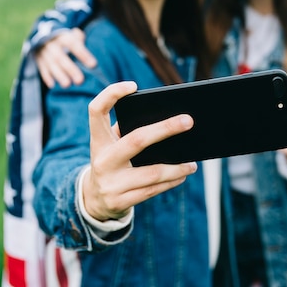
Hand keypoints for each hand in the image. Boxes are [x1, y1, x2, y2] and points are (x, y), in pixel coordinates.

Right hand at [34, 28, 96, 87]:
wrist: (43, 37)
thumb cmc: (65, 39)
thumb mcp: (71, 34)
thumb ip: (79, 37)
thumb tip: (83, 40)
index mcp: (62, 36)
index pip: (73, 44)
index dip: (83, 54)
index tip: (93, 65)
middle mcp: (51, 44)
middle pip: (61, 57)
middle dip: (70, 69)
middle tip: (80, 81)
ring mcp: (43, 52)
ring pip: (51, 64)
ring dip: (59, 75)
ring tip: (67, 85)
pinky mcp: (38, 60)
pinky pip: (42, 69)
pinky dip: (47, 77)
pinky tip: (53, 85)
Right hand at [83, 81, 197, 220]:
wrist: (93, 200)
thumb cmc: (112, 162)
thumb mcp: (111, 146)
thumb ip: (128, 131)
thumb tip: (168, 119)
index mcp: (98, 140)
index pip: (96, 110)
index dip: (111, 94)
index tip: (133, 85)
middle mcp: (102, 160)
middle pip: (136, 140)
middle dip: (165, 129)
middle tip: (188, 121)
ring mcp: (110, 183)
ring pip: (151, 173)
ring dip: (176, 168)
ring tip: (192, 163)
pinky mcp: (120, 201)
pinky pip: (152, 191)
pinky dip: (171, 182)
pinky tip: (183, 175)